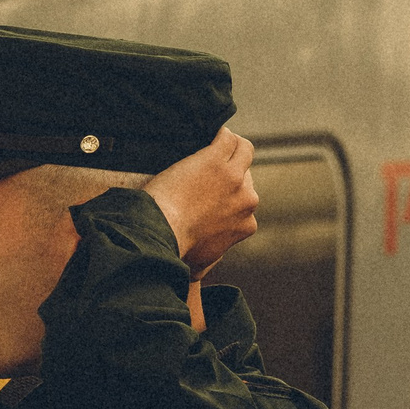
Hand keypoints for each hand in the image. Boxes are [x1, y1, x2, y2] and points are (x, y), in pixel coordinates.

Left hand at [143, 128, 257, 278]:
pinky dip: (219, 134)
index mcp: (247, 224)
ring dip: (231, 147)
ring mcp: (234, 176)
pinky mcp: (217, 158)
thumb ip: (208, 264)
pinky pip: (227, 137)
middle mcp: (247, 199)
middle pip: (246, 176)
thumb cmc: (176, 251)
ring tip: (214, 146)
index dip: (229, 195)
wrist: (162, 231)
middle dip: (230, 173)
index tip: (212, 193)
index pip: (246, 201)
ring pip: (244, 150)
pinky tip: (208, 135)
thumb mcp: (199, 266)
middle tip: (206, 173)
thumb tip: (201, 274)